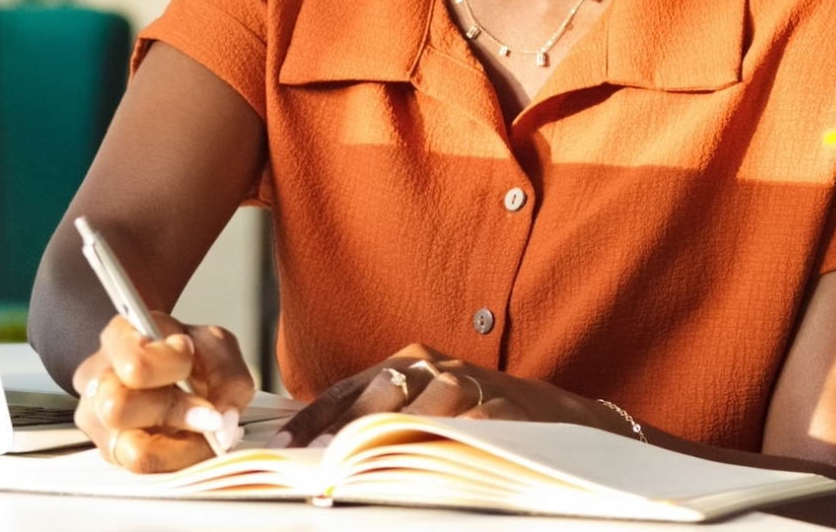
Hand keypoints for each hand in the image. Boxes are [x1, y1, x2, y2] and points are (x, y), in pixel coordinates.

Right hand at [71, 312, 254, 471]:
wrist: (165, 358)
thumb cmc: (184, 349)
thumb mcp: (214, 344)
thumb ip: (227, 374)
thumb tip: (224, 420)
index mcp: (119, 339)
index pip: (135, 365)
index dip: (172, 365)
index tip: (190, 356)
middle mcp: (97, 380)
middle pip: (118, 409)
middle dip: (174, 412)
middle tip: (208, 411)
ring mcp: (98, 420)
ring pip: (131, 451)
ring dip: (180, 446)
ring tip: (203, 431)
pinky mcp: (110, 451)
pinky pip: (143, 470)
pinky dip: (177, 460)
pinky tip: (190, 441)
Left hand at [271, 343, 615, 447]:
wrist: (554, 413)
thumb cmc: (472, 412)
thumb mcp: (421, 404)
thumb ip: (376, 416)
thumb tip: (318, 449)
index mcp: (403, 363)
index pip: (345, 390)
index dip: (312, 420)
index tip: (281, 449)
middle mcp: (431, 368)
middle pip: (377, 397)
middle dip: (345, 432)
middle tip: (318, 464)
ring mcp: (468, 386)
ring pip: (419, 412)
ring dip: (388, 443)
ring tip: (360, 472)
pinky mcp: (502, 412)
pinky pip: (469, 430)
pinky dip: (447, 447)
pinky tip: (427, 469)